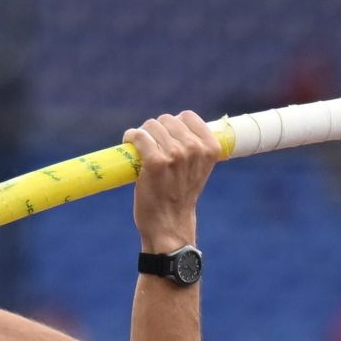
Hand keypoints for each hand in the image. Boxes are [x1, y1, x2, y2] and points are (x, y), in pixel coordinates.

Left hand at [124, 111, 221, 252]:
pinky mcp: (155, 162)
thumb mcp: (198, 169)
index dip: (174, 124)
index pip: (188, 116)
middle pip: (167, 119)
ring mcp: (175, 155)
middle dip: (156, 130)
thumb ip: (195, 147)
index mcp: (211, 148)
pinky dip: (131, 137)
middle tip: (151, 146)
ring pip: (151, 126)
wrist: (170, 224)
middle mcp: (195, 149)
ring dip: (142, 134)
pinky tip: (130, 144)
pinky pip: (139, 136)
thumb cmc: (181, 196)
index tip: (167, 136)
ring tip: (141, 149)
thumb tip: (177, 123)